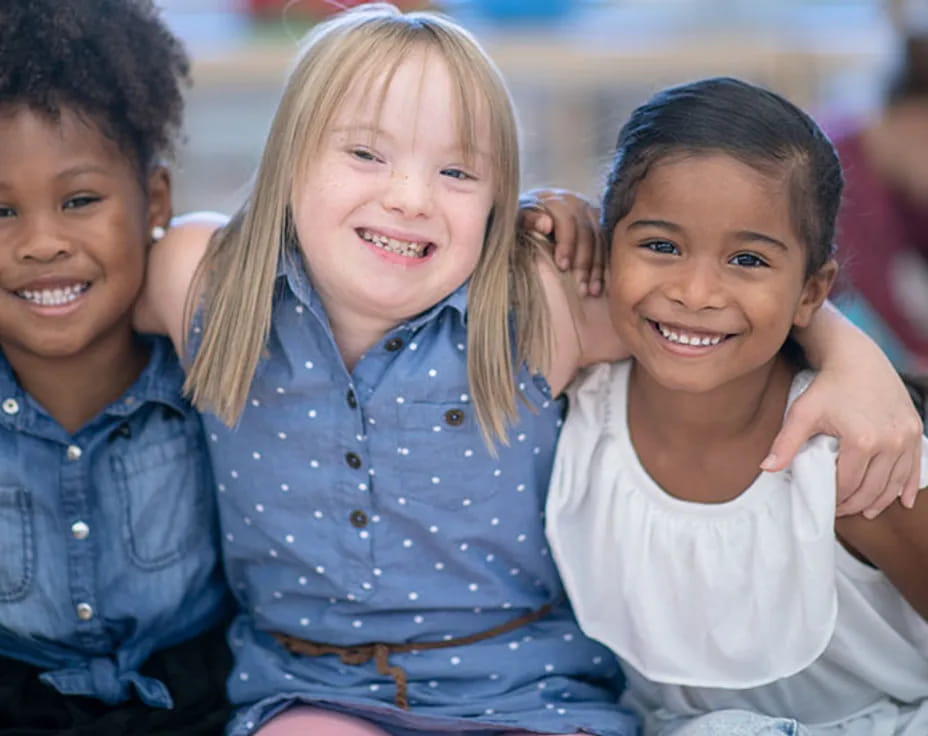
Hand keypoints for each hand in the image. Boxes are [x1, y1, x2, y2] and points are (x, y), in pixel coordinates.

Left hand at [518, 188, 604, 295]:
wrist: (529, 217)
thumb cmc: (520, 222)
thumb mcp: (517, 219)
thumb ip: (527, 219)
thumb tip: (545, 224)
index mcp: (556, 200)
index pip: (567, 221)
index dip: (566, 243)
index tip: (563, 266)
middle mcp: (576, 203)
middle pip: (586, 232)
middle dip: (583, 261)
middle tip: (579, 286)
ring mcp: (590, 213)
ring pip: (599, 241)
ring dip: (596, 268)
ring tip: (591, 292)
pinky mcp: (598, 226)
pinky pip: (605, 248)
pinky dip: (602, 268)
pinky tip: (599, 286)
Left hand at [762, 367, 922, 518]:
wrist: (856, 358)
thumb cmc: (825, 386)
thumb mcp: (802, 413)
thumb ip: (785, 443)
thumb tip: (766, 468)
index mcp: (861, 440)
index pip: (847, 484)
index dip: (834, 499)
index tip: (824, 505)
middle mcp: (889, 441)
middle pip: (872, 488)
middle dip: (855, 505)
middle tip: (840, 511)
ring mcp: (905, 437)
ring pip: (893, 483)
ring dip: (879, 501)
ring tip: (865, 510)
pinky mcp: (915, 431)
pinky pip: (914, 468)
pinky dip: (906, 487)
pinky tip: (901, 502)